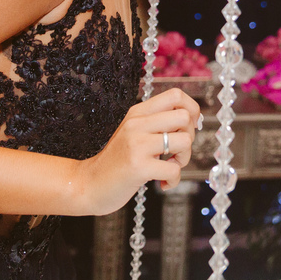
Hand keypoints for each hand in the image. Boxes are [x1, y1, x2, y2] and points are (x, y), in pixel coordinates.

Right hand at [78, 87, 200, 215]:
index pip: (175, 95)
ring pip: (184, 141)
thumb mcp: (133, 132)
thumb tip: (192, 118)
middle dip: (190, 136)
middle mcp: (137, 124)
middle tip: (176, 151)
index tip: (187, 128)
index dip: (191, 110)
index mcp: (137, 112)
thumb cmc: (117, 161)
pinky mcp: (138, 167)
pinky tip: (162, 183)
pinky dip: (174, 180)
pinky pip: (173, 170)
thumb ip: (156, 122)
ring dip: (184, 159)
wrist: (89, 185)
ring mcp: (137, 144)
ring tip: (169, 166)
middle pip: (184, 116)